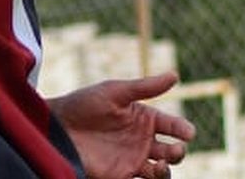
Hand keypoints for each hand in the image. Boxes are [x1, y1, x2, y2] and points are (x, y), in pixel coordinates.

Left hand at [48, 72, 194, 178]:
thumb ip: (145, 87)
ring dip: (167, 170)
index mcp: (144, 119)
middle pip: (173, 151)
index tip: (188, 133)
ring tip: (160, 164)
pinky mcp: (120, 175)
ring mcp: (133, 160)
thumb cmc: (83, 104)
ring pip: (162, 172)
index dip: (183, 129)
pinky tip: (149, 173)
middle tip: (175, 150)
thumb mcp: (114, 92)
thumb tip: (175, 75)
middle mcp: (142, 141)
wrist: (56, 126)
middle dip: (179, 152)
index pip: (173, 126)